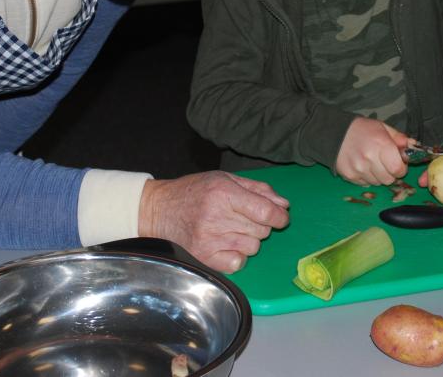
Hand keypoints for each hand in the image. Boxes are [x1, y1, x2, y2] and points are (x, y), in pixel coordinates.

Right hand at [138, 171, 289, 273]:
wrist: (159, 210)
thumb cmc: (194, 191)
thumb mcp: (224, 179)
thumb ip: (256, 189)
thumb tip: (283, 205)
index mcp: (223, 193)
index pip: (265, 211)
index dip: (279, 216)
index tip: (280, 217)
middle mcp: (217, 217)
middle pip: (262, 230)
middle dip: (260, 224)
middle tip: (242, 218)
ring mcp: (209, 240)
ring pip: (253, 247)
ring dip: (248, 240)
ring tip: (230, 229)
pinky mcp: (204, 257)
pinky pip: (238, 263)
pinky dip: (237, 256)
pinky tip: (225, 244)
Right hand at [334, 117, 410, 186]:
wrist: (335, 132)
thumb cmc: (362, 129)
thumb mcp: (383, 128)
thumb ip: (399, 138)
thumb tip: (413, 146)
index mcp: (381, 145)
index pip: (398, 170)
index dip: (401, 168)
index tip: (397, 163)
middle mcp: (369, 158)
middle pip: (388, 180)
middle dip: (390, 173)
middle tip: (384, 163)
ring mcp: (358, 169)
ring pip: (377, 183)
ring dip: (378, 176)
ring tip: (371, 163)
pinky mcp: (349, 175)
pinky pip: (365, 184)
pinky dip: (366, 178)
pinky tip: (362, 166)